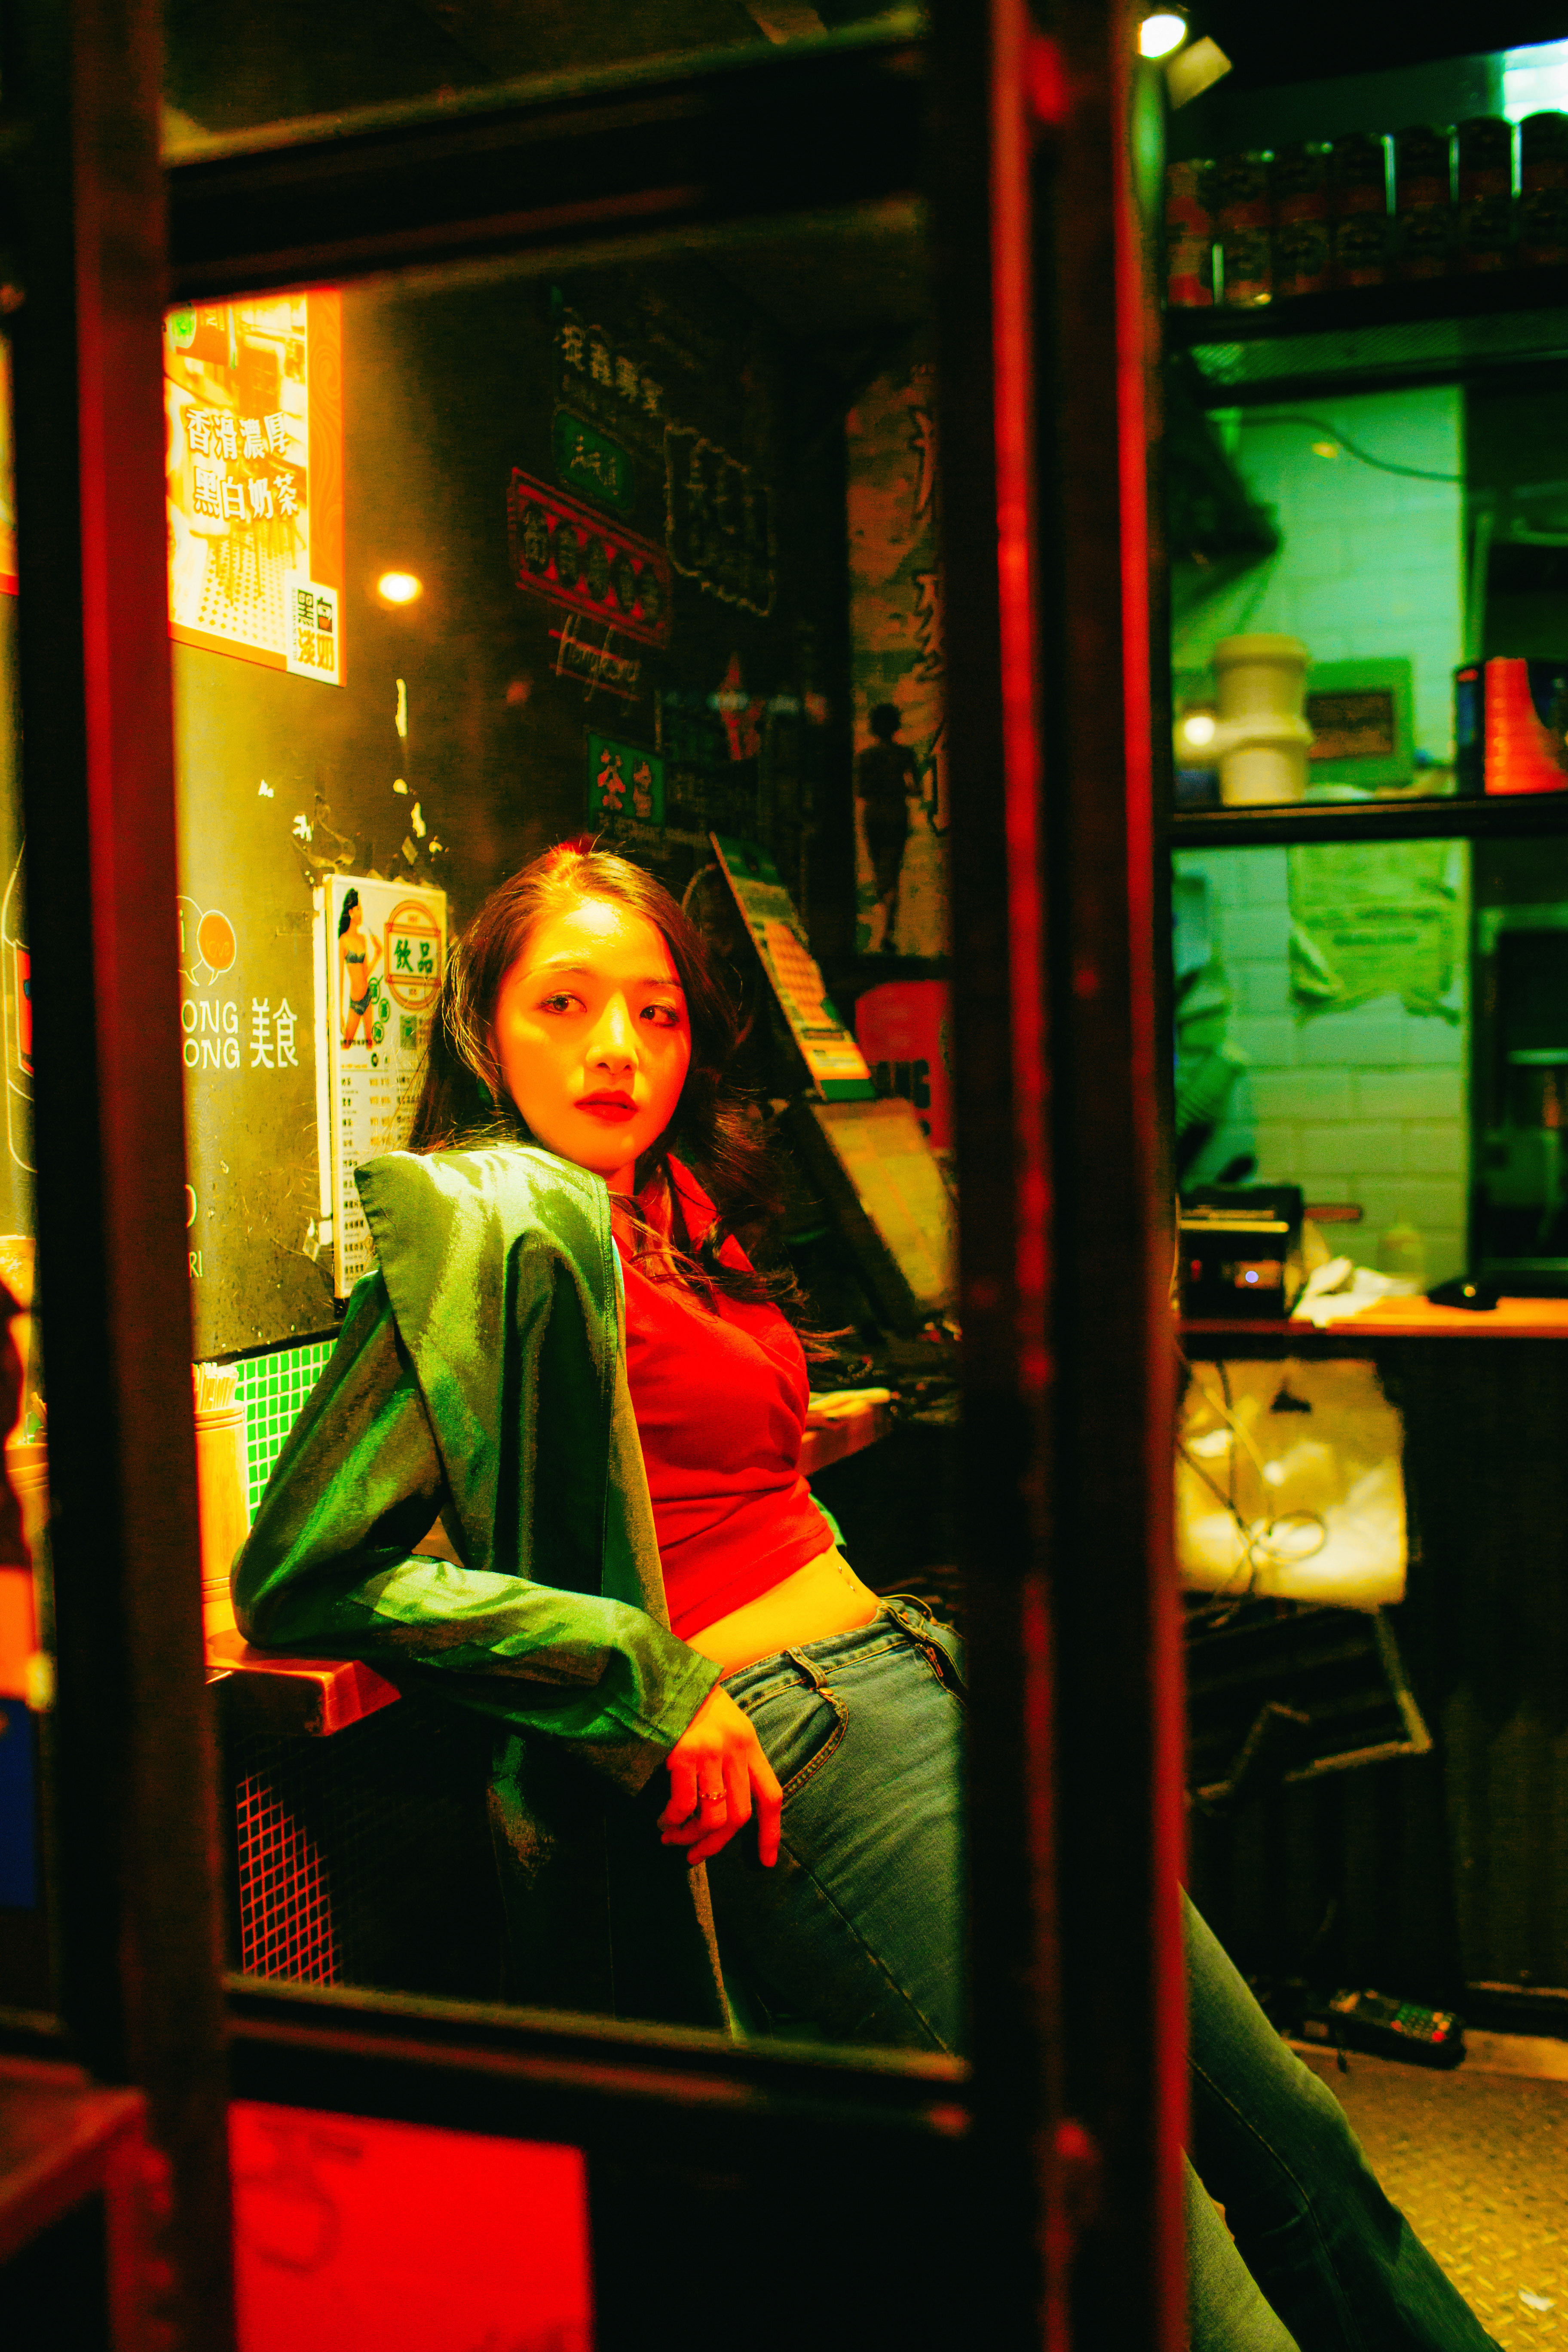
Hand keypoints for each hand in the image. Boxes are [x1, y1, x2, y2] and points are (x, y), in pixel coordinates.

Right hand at [659, 1685, 781, 1867]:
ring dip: (691, 1837)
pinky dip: (672, 1821)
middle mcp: (736, 1748)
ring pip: (713, 1816)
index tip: (765, 1862)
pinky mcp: (683, 1753)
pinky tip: (662, 1821)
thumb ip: (731, 1758)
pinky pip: (683, 1804)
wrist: (662, 1670)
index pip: (771, 1795)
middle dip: (717, 1844)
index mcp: (749, 1743)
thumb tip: (723, 1807)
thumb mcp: (723, 1724)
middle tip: (695, 1856)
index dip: (770, 1833)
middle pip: (740, 1815)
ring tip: (673, 1838)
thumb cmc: (689, 1701)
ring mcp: (711, 1751)